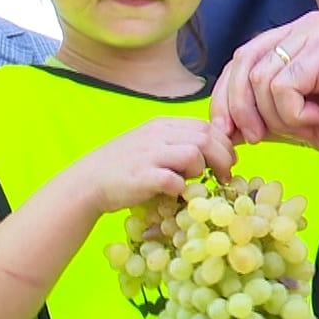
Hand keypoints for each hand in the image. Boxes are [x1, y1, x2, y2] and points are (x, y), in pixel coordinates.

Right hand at [70, 117, 235, 212]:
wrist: (88, 182)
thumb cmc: (123, 167)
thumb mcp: (151, 145)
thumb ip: (177, 144)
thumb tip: (211, 153)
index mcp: (162, 125)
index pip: (205, 125)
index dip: (224, 143)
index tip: (230, 160)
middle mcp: (157, 135)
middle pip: (205, 137)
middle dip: (223, 157)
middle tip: (225, 174)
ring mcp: (149, 155)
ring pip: (194, 154)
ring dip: (201, 170)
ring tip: (197, 182)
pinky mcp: (143, 177)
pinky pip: (174, 180)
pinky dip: (182, 188)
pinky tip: (177, 193)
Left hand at [210, 11, 318, 159]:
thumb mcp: (306, 125)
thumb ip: (270, 118)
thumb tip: (225, 129)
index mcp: (298, 42)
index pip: (242, 62)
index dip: (225, 99)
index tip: (227, 136)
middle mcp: (304, 29)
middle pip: (242, 63)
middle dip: (238, 108)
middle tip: (255, 140)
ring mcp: (316, 33)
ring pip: (261, 78)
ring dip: (276, 115)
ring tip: (310, 124)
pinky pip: (283, 84)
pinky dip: (293, 111)